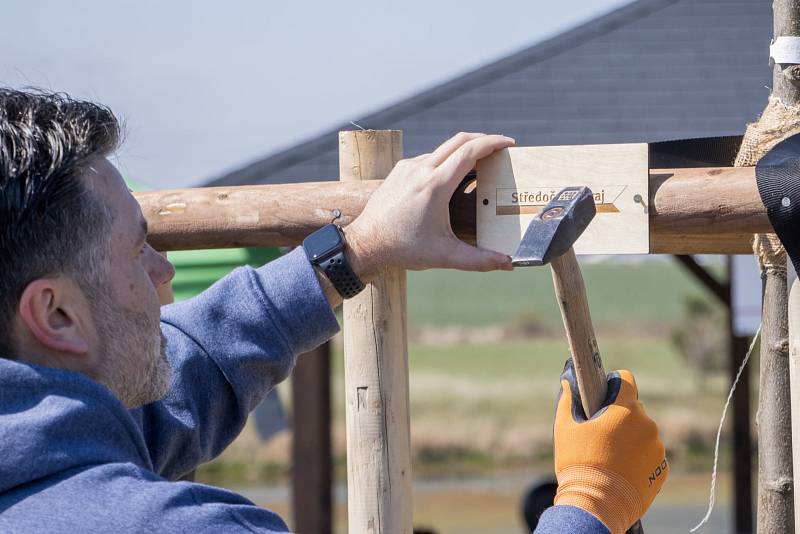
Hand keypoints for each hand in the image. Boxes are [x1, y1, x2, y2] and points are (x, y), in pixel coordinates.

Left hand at [344, 132, 514, 279]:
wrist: (365, 244)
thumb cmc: (403, 249)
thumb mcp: (445, 256)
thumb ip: (479, 260)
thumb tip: (508, 263)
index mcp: (435, 185)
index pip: (469, 151)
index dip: (493, 143)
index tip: (509, 143)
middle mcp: (421, 169)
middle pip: (458, 140)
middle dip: (483, 139)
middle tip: (500, 147)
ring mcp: (407, 168)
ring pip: (442, 150)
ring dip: (462, 151)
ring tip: (478, 165)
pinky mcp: (399, 171)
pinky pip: (427, 159)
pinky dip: (444, 161)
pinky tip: (450, 176)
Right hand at [553, 360, 667, 533]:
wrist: (597, 505)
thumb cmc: (579, 463)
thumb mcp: (564, 428)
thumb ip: (568, 401)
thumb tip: (568, 383)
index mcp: (625, 409)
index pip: (626, 380)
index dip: (614, 384)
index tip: (604, 395)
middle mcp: (647, 425)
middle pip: (634, 409)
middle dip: (619, 417)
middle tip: (600, 434)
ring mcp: (657, 448)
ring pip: (642, 433)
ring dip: (630, 439)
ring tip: (609, 458)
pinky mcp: (662, 469)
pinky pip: (649, 455)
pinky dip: (638, 459)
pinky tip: (621, 470)